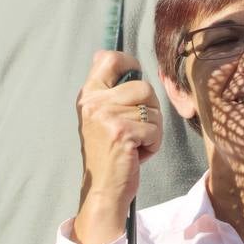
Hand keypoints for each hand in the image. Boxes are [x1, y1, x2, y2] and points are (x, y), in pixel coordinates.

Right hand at [77, 51, 161, 215]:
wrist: (102, 190)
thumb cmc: (107, 154)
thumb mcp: (99, 116)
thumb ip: (105, 89)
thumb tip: (103, 53)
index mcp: (88, 96)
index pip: (108, 59)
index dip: (129, 63)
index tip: (134, 77)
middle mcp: (94, 103)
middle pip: (143, 86)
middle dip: (150, 109)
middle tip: (137, 130)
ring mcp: (107, 116)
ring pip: (153, 109)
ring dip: (152, 129)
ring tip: (135, 144)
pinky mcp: (122, 132)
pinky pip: (155, 128)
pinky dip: (153, 144)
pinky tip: (137, 154)